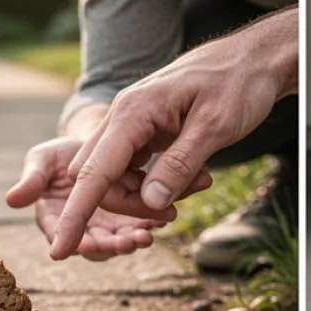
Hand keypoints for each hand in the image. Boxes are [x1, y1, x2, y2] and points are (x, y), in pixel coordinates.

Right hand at [6, 137, 169, 260]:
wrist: (94, 145)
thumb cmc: (63, 151)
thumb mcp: (43, 159)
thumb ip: (32, 179)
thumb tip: (10, 200)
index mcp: (56, 215)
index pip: (65, 233)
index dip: (77, 241)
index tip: (89, 246)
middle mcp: (85, 226)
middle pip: (99, 243)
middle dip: (115, 245)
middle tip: (132, 241)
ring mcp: (109, 224)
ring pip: (123, 236)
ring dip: (137, 236)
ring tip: (150, 232)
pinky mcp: (132, 216)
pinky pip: (143, 222)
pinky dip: (153, 220)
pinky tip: (166, 214)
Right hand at [51, 14, 294, 259]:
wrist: (252, 59)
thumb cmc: (237, 84)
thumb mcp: (215, 127)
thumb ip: (179, 165)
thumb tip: (149, 204)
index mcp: (132, 112)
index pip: (93, 172)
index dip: (76, 215)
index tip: (59, 251)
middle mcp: (124, 117)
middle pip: (101, 179)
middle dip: (130, 205)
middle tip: (179, 208)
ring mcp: (134, 124)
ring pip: (120, 176)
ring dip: (151, 194)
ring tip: (202, 181)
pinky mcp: (147, 131)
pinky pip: (138, 168)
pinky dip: (160, 182)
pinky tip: (196, 176)